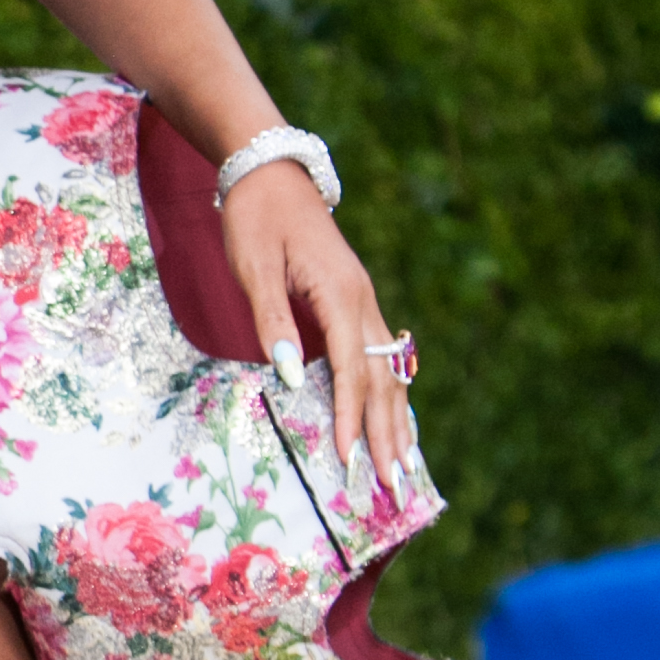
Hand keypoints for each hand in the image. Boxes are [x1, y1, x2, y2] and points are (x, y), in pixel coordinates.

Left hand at [217, 163, 414, 495]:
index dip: (351, 418)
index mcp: (340, 294)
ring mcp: (365, 302)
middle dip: (387, 435)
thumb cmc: (256, 219)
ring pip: (389, 372)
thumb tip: (291, 375)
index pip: (351, 370)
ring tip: (405, 468)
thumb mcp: (254, 268)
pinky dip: (392, 395)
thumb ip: (272, 322)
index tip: (348, 461)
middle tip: (394, 487)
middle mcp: (363, 302)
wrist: (271, 172)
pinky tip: (398, 422)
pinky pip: (382, 358)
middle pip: (382, 379)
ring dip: (397, 421)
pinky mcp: (357, 303)